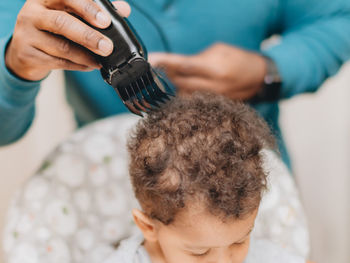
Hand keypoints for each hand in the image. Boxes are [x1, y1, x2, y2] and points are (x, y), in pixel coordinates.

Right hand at [5, 0, 130, 80]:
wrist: (24, 50)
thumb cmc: (53, 28)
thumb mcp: (70, 14)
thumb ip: (95, 10)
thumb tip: (124, 9)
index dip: (88, 8)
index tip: (106, 21)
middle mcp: (33, 12)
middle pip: (62, 22)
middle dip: (88, 36)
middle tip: (108, 47)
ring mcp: (27, 34)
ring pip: (61, 47)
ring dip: (86, 55)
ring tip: (102, 60)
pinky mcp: (28, 54)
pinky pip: (59, 63)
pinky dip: (79, 65)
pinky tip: (90, 65)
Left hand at [149, 43, 266, 99]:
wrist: (259, 78)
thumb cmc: (239, 59)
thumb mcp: (220, 50)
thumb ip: (198, 59)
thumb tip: (177, 65)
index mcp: (215, 69)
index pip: (185, 66)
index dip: (166, 63)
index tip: (152, 60)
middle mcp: (214, 87)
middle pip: (181, 83)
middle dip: (169, 75)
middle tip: (162, 68)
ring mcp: (214, 99)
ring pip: (185, 96)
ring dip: (177, 87)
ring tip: (176, 79)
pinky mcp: (215, 107)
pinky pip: (194, 103)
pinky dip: (186, 96)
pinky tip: (184, 91)